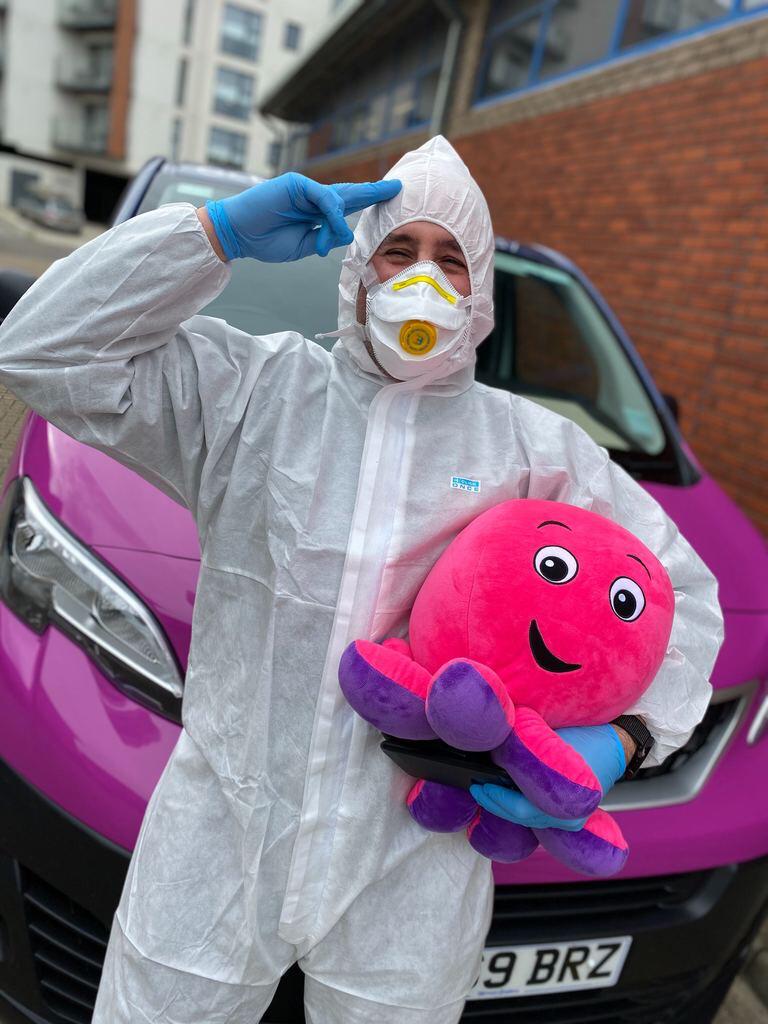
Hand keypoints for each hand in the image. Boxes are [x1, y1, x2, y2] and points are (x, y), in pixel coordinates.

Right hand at [203, 172, 401, 261]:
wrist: (238, 235)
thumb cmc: (267, 241)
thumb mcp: (304, 247)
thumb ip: (326, 239)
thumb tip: (347, 234)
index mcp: (317, 214)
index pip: (349, 206)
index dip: (368, 202)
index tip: (389, 198)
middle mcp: (314, 199)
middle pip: (350, 194)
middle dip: (373, 192)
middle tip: (396, 187)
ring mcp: (306, 189)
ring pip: (338, 199)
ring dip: (337, 222)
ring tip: (320, 243)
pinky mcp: (297, 184)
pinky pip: (324, 197)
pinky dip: (331, 213)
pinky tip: (330, 225)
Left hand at [471, 723, 625, 829]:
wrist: (616, 742)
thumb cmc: (586, 734)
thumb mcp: (550, 736)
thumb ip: (523, 746)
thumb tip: (493, 755)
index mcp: (567, 799)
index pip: (520, 808)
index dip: (495, 797)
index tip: (478, 784)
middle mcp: (570, 816)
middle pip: (522, 818)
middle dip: (496, 803)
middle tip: (476, 787)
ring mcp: (571, 819)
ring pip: (529, 820)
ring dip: (506, 807)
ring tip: (486, 790)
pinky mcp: (570, 816)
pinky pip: (539, 818)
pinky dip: (520, 808)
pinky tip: (504, 796)